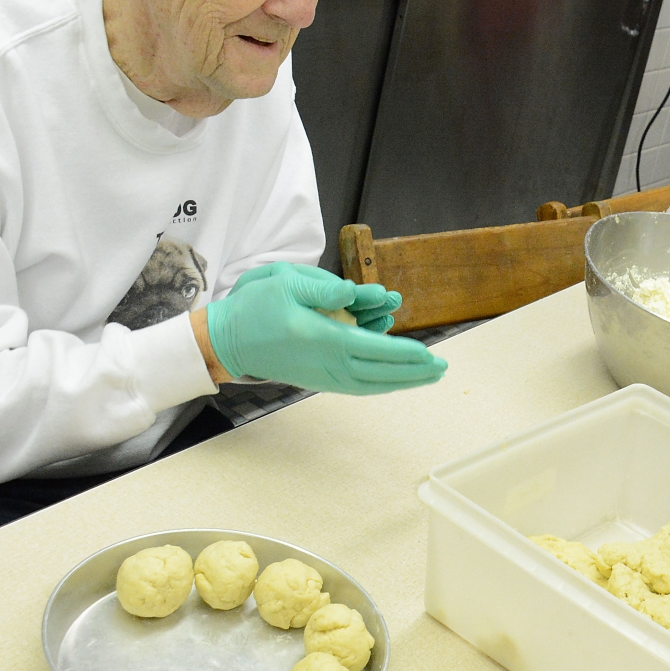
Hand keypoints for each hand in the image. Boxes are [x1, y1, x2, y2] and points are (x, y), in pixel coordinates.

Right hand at [206, 263, 445, 394]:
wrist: (226, 340)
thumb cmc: (255, 307)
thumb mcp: (284, 283)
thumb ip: (321, 287)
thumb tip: (352, 291)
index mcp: (322, 339)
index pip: (372, 350)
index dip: (402, 354)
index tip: (429, 354)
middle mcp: (326, 364)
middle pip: (379, 373)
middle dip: (414, 372)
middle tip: (443, 369)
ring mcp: (323, 377)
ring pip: (371, 385)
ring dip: (403, 382)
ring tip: (429, 376)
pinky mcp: (319, 381)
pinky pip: (358, 387)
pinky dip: (382, 385)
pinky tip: (397, 380)